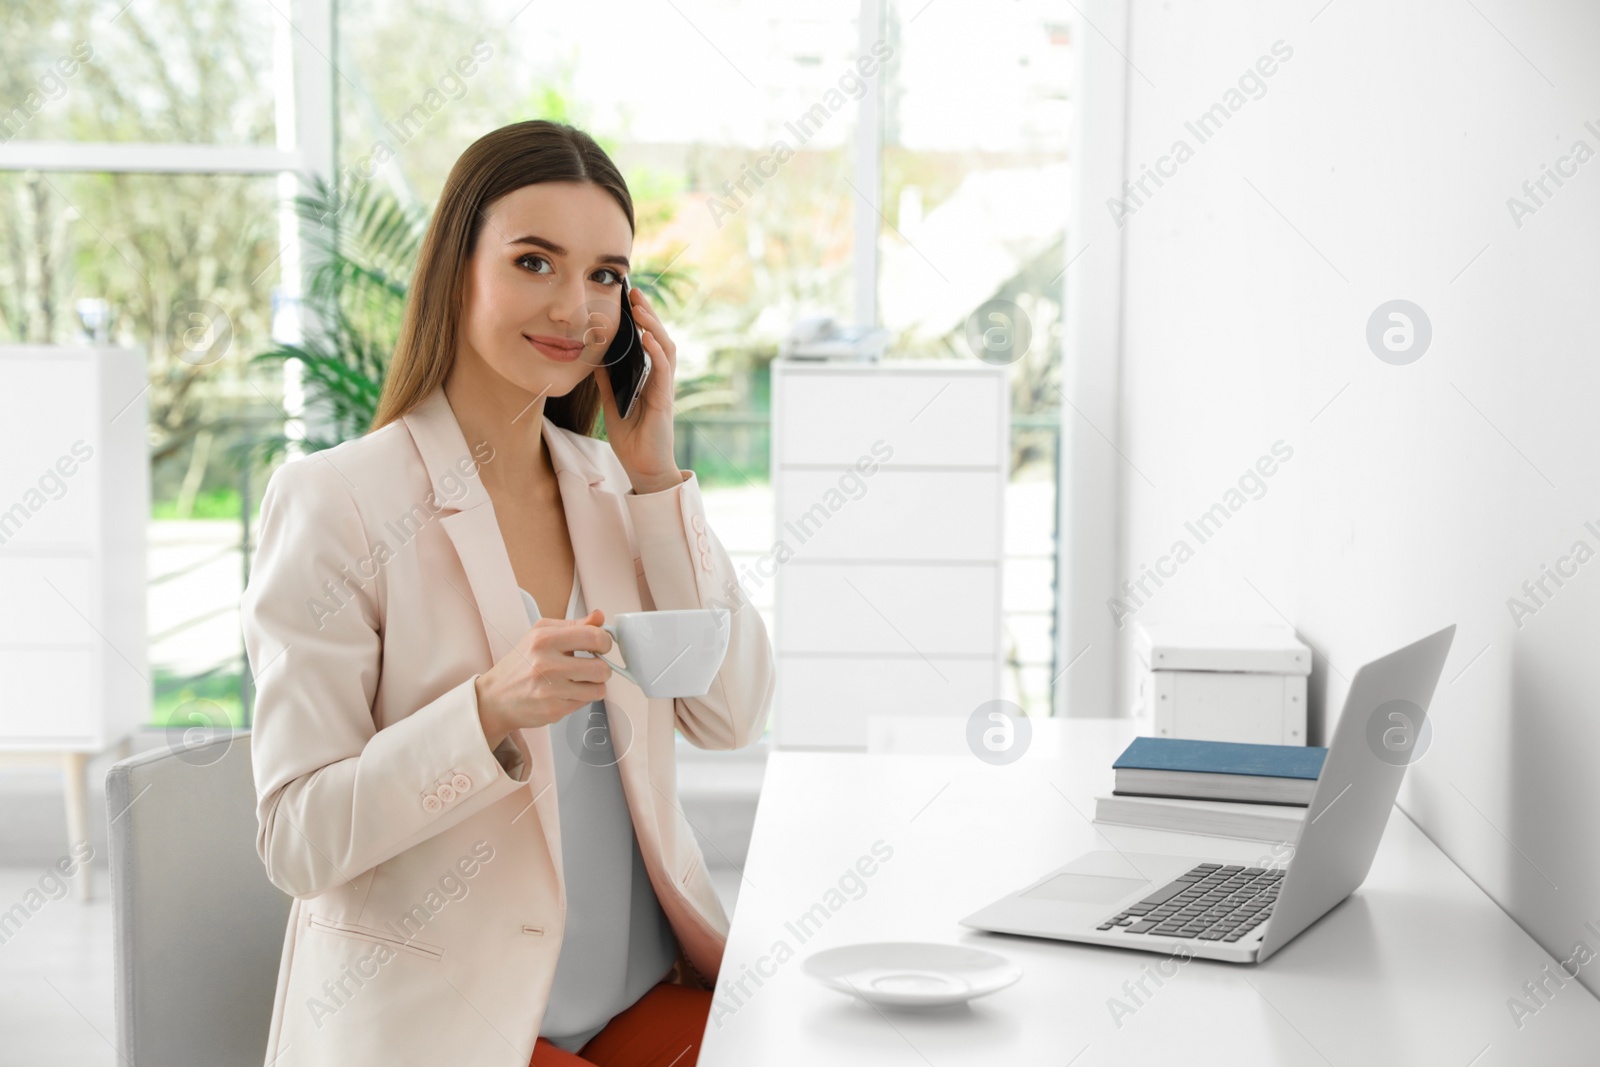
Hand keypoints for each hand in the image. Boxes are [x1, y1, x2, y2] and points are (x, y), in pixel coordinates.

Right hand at [475, 609, 613, 748]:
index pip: (593, 636)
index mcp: (544, 639)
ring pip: (598, 689)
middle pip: (601, 668)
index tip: (602, 646)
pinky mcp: (553, 710)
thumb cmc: (520, 664)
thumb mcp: (540, 634)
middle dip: (603, 668)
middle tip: (594, 667)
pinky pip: (585, 703)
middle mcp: (547, 664)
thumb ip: (574, 625)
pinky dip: (581, 698)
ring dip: (595, 685)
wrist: (496, 697)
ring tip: (581, 681)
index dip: (605, 642)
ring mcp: (550, 689)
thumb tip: (599, 617)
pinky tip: (566, 692)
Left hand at [593, 285, 681, 494]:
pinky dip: (657, 352)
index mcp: (648, 377)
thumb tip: (595, 357)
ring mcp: (664, 388)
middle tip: (635, 292)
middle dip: (648, 313)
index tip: (628, 298)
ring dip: (654, 326)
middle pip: (659, 337)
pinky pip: (663, 371)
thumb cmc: (631, 438)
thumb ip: (607, 380)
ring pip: (665, 348)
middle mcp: (660, 379)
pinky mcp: (664, 400)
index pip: (648, 340)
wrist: (642, 468)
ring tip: (641, 308)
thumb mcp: (612, 402)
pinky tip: (648, 338)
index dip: (641, 319)